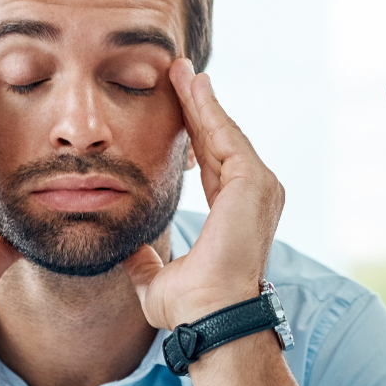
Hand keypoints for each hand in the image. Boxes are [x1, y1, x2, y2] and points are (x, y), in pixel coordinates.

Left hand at [123, 60, 284, 329]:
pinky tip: (192, 86)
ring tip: (182, 69)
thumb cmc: (189, 308)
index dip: (191, 133)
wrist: (209, 316)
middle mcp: (252, 197)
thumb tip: (127, 252)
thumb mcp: (155, 280)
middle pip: (219, 140)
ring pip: (223, 132)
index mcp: (232, 214)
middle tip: (179, 72)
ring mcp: (258, 188)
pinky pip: (226, 136)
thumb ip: (144, 263)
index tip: (173, 106)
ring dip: (202, 100)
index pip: (209, 162)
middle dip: (198, 106)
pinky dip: (209, 110)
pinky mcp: (254, 182)